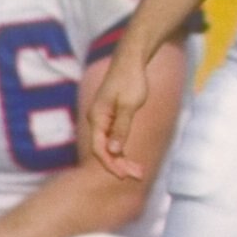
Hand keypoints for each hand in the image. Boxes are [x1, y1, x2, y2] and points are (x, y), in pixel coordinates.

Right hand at [85, 48, 154, 179]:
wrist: (130, 61)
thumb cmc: (130, 80)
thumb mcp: (128, 106)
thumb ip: (120, 128)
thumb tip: (113, 151)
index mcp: (97, 118)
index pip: (100, 149)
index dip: (111, 164)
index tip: (124, 176)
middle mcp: (96, 121)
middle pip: (104, 150)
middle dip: (120, 165)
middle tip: (138, 176)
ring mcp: (103, 119)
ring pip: (110, 145)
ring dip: (123, 159)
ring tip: (139, 172)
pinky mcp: (111, 117)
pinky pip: (114, 138)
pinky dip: (123, 149)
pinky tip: (132, 159)